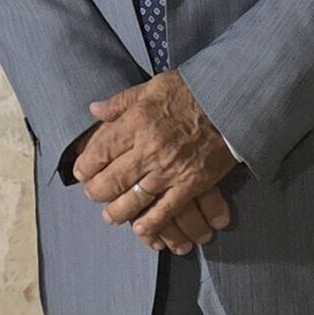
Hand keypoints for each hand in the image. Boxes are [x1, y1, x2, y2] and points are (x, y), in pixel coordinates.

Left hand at [75, 71, 236, 253]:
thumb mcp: (152, 86)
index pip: (101, 151)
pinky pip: (166, 210)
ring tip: (110, 216)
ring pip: (135, 199)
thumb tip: (95, 110)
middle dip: (97, 191)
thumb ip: (121, 101)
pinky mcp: (191, 184)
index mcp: (137, 122)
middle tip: (93, 194)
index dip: (86, 165)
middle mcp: (149, 148)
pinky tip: (140, 228)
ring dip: (118, 211)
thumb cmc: (191, 91)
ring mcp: (170, 169)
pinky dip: (151, 223)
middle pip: (113, 179)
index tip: (81, 172)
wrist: (232, 102)